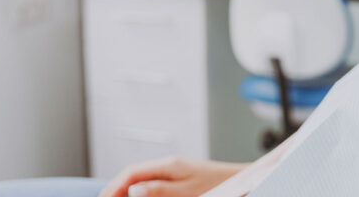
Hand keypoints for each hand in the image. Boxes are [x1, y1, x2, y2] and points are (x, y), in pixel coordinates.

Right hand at [98, 156, 247, 196]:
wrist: (245, 180)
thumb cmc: (220, 184)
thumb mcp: (187, 191)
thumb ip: (159, 190)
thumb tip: (133, 190)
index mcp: (169, 165)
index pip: (131, 173)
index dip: (113, 187)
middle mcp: (171, 165)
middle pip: (135, 176)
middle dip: (117, 190)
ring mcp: (176, 172)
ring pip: (144, 181)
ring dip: (129, 192)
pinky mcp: (183, 179)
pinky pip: (156, 185)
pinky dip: (144, 193)